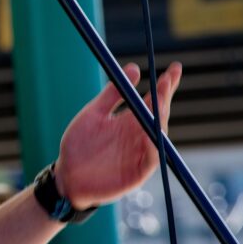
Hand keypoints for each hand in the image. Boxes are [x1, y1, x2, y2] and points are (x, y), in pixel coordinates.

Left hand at [53, 61, 181, 210]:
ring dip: (160, 118)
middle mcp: (138, 136)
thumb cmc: (79, 145)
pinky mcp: (138, 173)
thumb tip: (133, 67)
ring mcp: (140, 154)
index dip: (165, 86)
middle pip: (159, 115)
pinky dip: (153, 147)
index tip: (175, 69)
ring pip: (157, 135)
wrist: (67, 175)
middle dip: (164, 97)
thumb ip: (111, 94)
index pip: (153, 101)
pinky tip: (152, 134)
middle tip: (167, 80)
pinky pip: (151, 159)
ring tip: (160, 100)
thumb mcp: (93, 114)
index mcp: (129, 121)